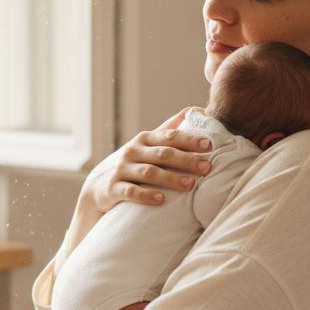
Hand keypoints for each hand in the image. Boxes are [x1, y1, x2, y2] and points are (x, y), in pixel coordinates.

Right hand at [82, 107, 213, 212]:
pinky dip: (146, 195)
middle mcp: (133, 151)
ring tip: (190, 184)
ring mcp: (123, 169)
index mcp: (146, 139)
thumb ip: (171, 128)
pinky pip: (131, 192)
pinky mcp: (114, 188)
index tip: (209, 144)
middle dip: (186, 160)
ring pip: (149, 173)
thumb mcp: (149, 143)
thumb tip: (198, 110)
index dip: (189, 139)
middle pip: (163, 154)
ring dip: (171, 178)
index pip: (170, 136)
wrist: (100, 186)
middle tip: (207, 167)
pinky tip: (162, 199)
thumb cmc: (134, 162)